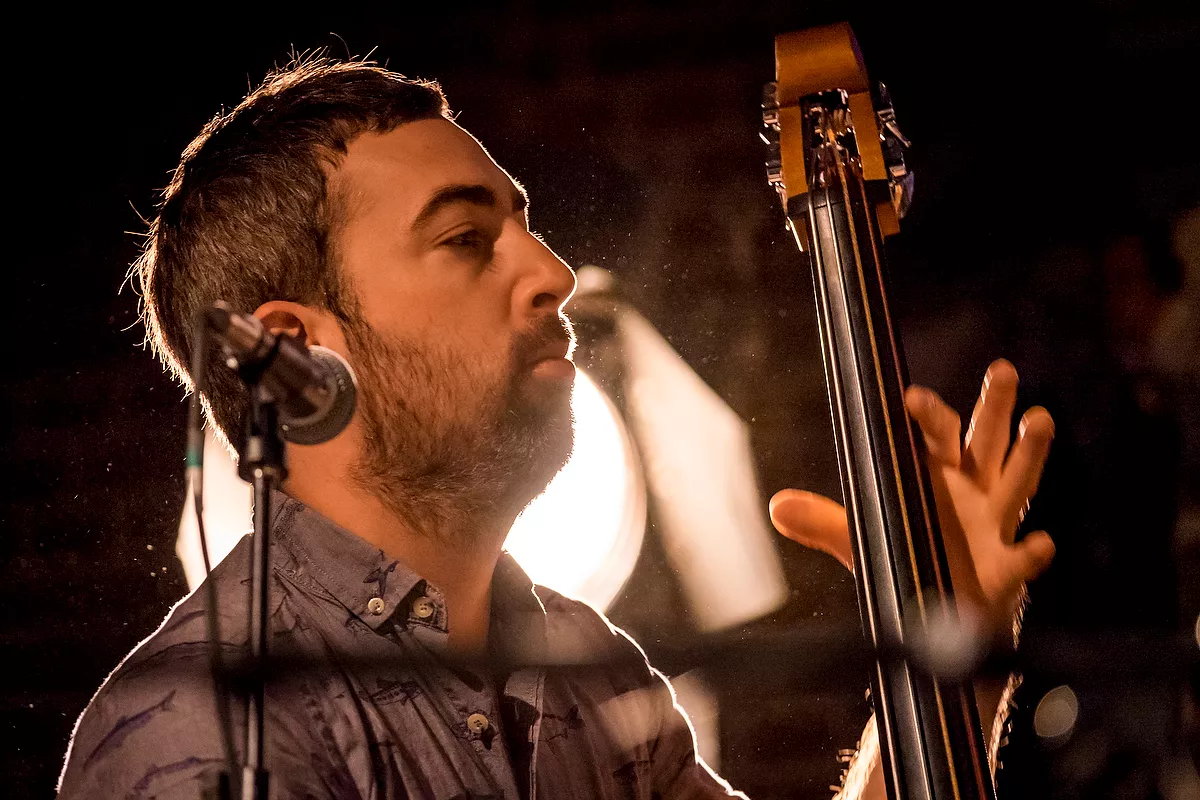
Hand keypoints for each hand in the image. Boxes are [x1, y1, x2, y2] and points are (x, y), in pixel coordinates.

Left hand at [769, 359, 1055, 631]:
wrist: (941, 612)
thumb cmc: (907, 557)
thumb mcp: (861, 538)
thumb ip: (823, 523)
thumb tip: (776, 506)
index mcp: (937, 476)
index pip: (936, 435)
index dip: (927, 415)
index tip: (911, 396)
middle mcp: (972, 491)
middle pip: (986, 441)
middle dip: (994, 407)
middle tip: (1002, 369)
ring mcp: (994, 526)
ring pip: (1018, 481)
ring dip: (1029, 452)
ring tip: (1040, 419)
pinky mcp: (1007, 569)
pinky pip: (1024, 559)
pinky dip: (1034, 553)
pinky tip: (1041, 544)